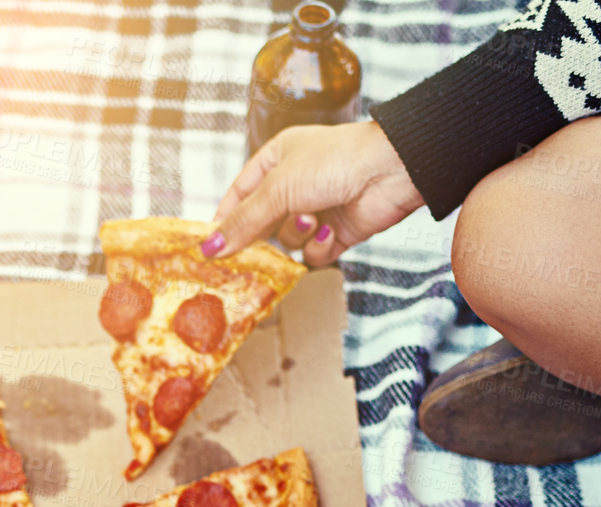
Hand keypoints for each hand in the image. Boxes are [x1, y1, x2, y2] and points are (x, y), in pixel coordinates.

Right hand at [208, 120, 423, 266]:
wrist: (391, 170)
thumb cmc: (334, 161)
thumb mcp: (278, 187)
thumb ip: (243, 221)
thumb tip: (210, 248)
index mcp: (277, 160)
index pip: (239, 194)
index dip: (225, 219)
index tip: (210, 246)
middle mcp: (294, 184)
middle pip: (260, 223)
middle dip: (260, 235)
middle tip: (247, 253)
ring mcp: (316, 209)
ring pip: (287, 241)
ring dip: (297, 233)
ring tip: (313, 218)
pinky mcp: (336, 233)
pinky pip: (313, 253)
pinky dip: (320, 246)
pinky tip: (332, 230)